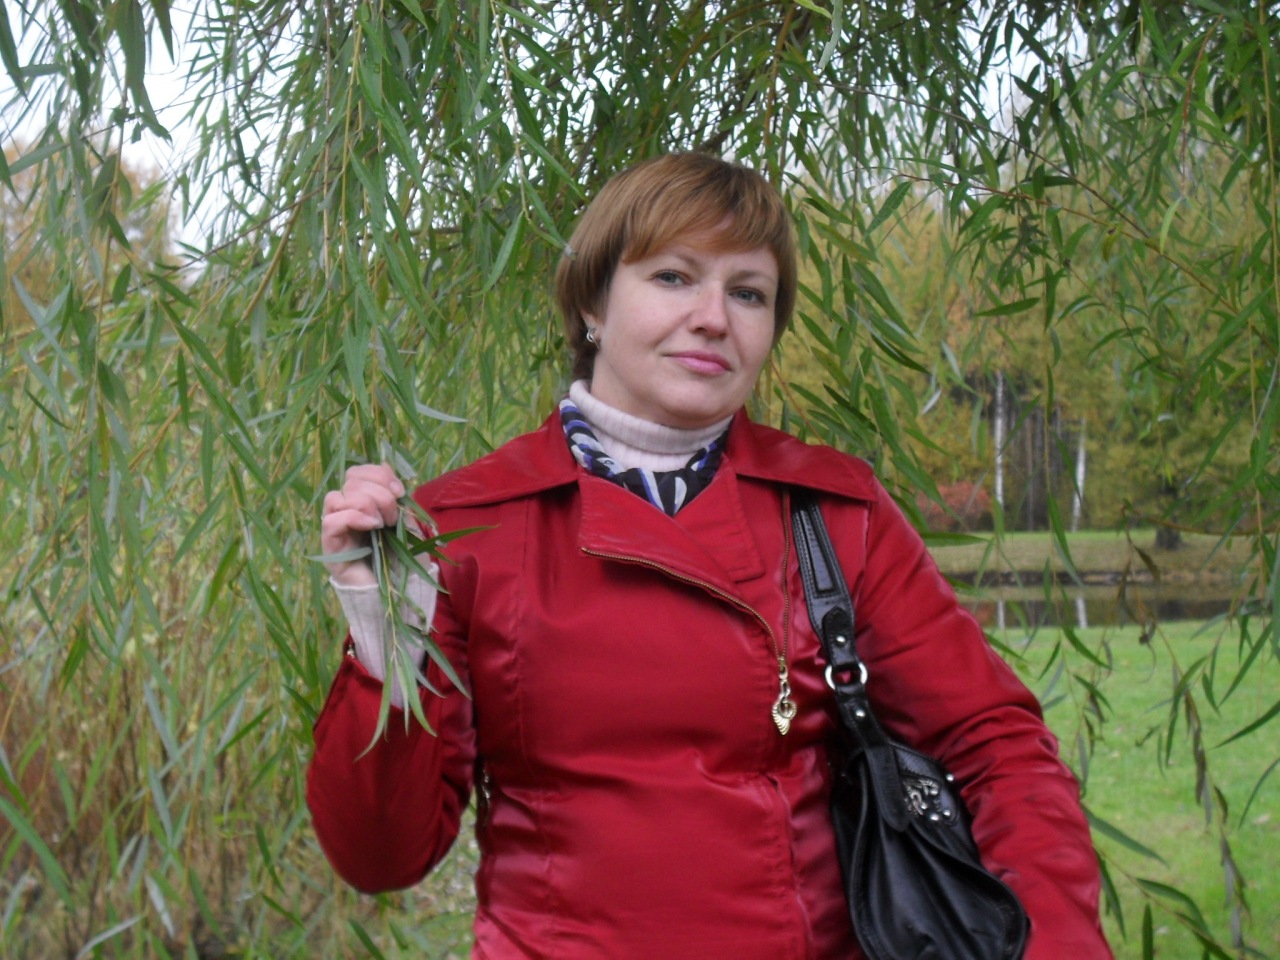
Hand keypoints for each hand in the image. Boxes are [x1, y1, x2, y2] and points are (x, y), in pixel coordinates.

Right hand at [320, 464, 406, 586]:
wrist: (400, 592)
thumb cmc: (403, 559)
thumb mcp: (406, 521)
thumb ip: (395, 495)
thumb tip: (386, 464)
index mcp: (363, 503)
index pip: (357, 472)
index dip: (379, 474)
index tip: (400, 492)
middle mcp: (345, 512)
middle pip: (350, 481)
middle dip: (379, 493)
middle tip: (393, 516)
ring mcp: (336, 529)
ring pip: (337, 496)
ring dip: (367, 504)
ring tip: (383, 524)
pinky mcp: (330, 547)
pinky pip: (331, 520)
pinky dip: (354, 517)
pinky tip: (373, 526)